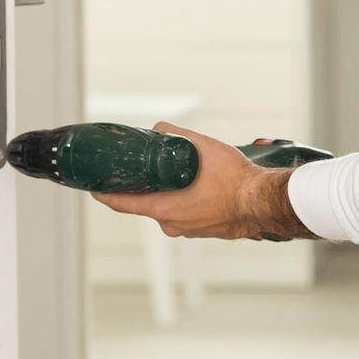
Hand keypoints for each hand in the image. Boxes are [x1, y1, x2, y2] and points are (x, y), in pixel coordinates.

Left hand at [92, 122, 317, 240]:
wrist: (265, 202)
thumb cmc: (236, 181)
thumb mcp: (202, 147)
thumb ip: (175, 135)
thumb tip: (159, 127)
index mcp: (165, 209)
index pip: (123, 203)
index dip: (104, 193)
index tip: (93, 187)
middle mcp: (173, 225)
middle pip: (147, 203)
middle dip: (145, 184)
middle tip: (144, 167)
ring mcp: (190, 230)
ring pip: (169, 208)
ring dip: (169, 191)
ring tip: (178, 171)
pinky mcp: (205, 230)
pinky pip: (187, 213)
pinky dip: (186, 199)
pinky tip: (197, 184)